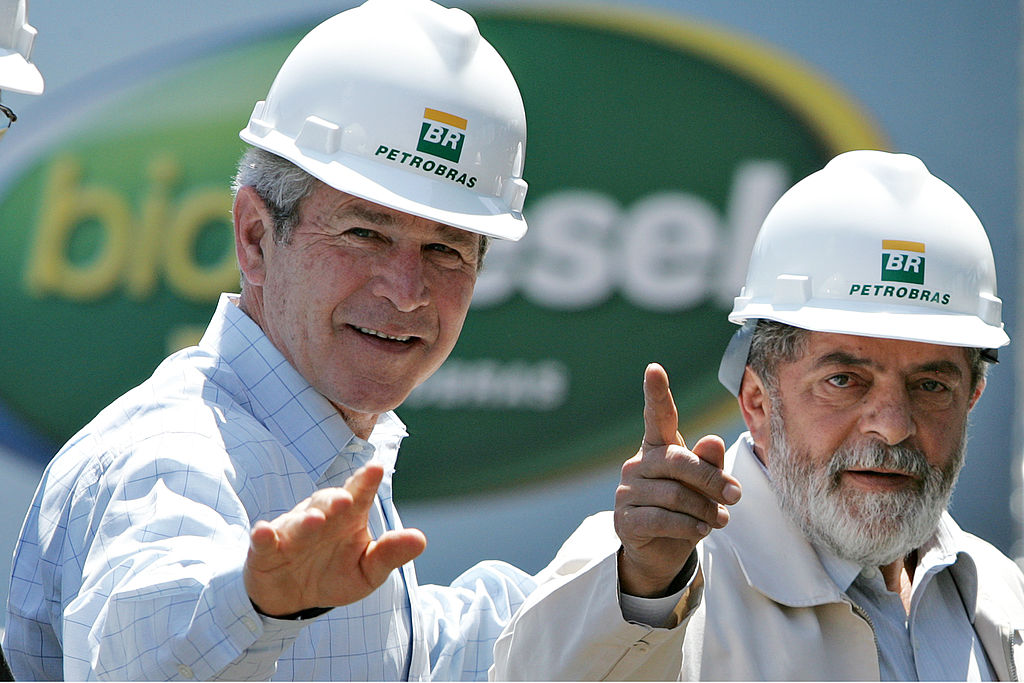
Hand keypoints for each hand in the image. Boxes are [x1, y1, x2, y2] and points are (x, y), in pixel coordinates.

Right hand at [244, 463, 426, 616]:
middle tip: (346, 499)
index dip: (365, 482)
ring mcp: (292, 533)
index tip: (376, 469)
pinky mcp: (266, 551)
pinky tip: (263, 532)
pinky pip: (263, 542)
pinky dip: (263, 537)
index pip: (359, 495)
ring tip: (315, 519)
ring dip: (305, 520)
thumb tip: (421, 539)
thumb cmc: (335, 573)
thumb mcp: (368, 571)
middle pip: (327, 503)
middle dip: (335, 499)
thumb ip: (390, 554)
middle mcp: (320, 518)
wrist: (294, 598)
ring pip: (297, 522)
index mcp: (348, 517)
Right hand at [614, 363, 740, 596]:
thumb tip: (713, 440)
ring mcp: (627, 492)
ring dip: (706, 511)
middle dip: (712, 480)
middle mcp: (638, 464)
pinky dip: (689, 527)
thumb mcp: (704, 487)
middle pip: (679, 462)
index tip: (654, 368)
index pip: (657, 417)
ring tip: (720, 520)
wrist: (661, 553)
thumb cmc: (686, 510)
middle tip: (735, 497)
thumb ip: (710, 465)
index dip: (656, 393)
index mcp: (658, 448)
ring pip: (675, 495)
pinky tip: (701, 530)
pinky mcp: (624, 520)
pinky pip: (662, 519)